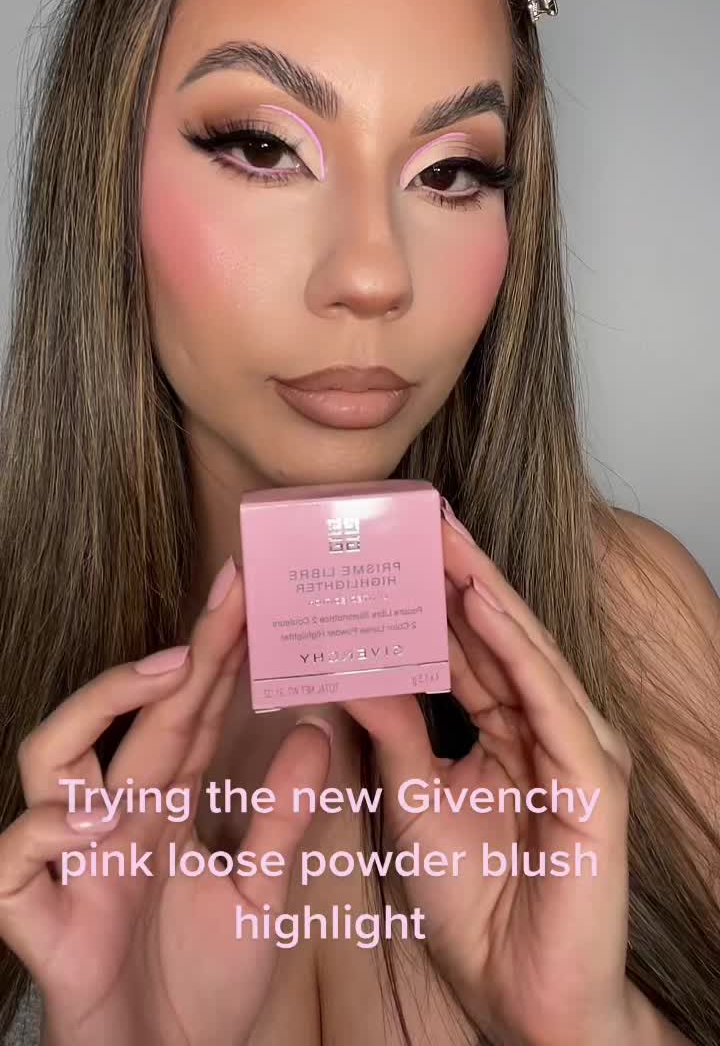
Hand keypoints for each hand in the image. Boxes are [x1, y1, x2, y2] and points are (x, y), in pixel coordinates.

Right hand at [0, 559, 331, 1045]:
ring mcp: (70, 862)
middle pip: (134, 717)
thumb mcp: (261, 894)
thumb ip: (281, 817)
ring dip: (96, 714)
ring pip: (48, 760)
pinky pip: (18, 861)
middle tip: (230, 598)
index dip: (217, 653)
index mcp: (163, 806)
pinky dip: (50, 832)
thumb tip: (315, 729)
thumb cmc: (203, 986)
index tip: (252, 593)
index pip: (188, 714)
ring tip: (163, 686)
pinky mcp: (38, 916)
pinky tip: (96, 820)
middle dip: (179, 651)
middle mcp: (113, 816)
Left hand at [340, 507, 634, 1045]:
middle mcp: (546, 726)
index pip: (467, 645)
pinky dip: (513, 647)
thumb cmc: (476, 907)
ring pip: (522, 651)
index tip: (391, 542)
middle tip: (416, 512)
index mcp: (507, 730)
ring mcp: (575, 748)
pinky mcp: (593, 780)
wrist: (522, 995)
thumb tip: (356, 667)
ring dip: (481, 589)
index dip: (429, 593)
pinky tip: (479, 603)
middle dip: (455, 570)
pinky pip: (547, 699)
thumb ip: (393, 732)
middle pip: (495, 633)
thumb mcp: (413, 802)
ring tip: (442, 535)